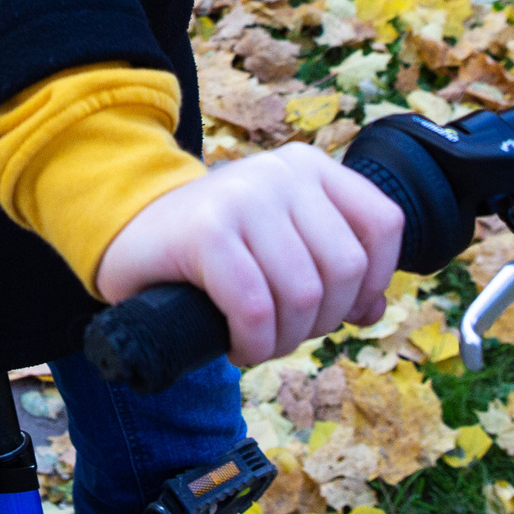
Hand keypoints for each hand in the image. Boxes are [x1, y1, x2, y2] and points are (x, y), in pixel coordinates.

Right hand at [93, 142, 402, 366]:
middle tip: (285, 332)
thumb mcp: (282, 237)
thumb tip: (371, 311)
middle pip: (346, 269)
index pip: (384, 224)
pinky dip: (253, 343)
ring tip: (258, 341)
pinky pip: (255, 308)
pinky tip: (238, 347)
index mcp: (310, 166)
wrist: (130, 232)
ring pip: (304, 294)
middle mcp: (282, 172)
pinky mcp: (206, 232)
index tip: (341, 310)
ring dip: (285, 340)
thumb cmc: (212, 245)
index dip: (374, 282)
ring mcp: (243, 197)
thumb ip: (329, 263)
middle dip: (322, 321)